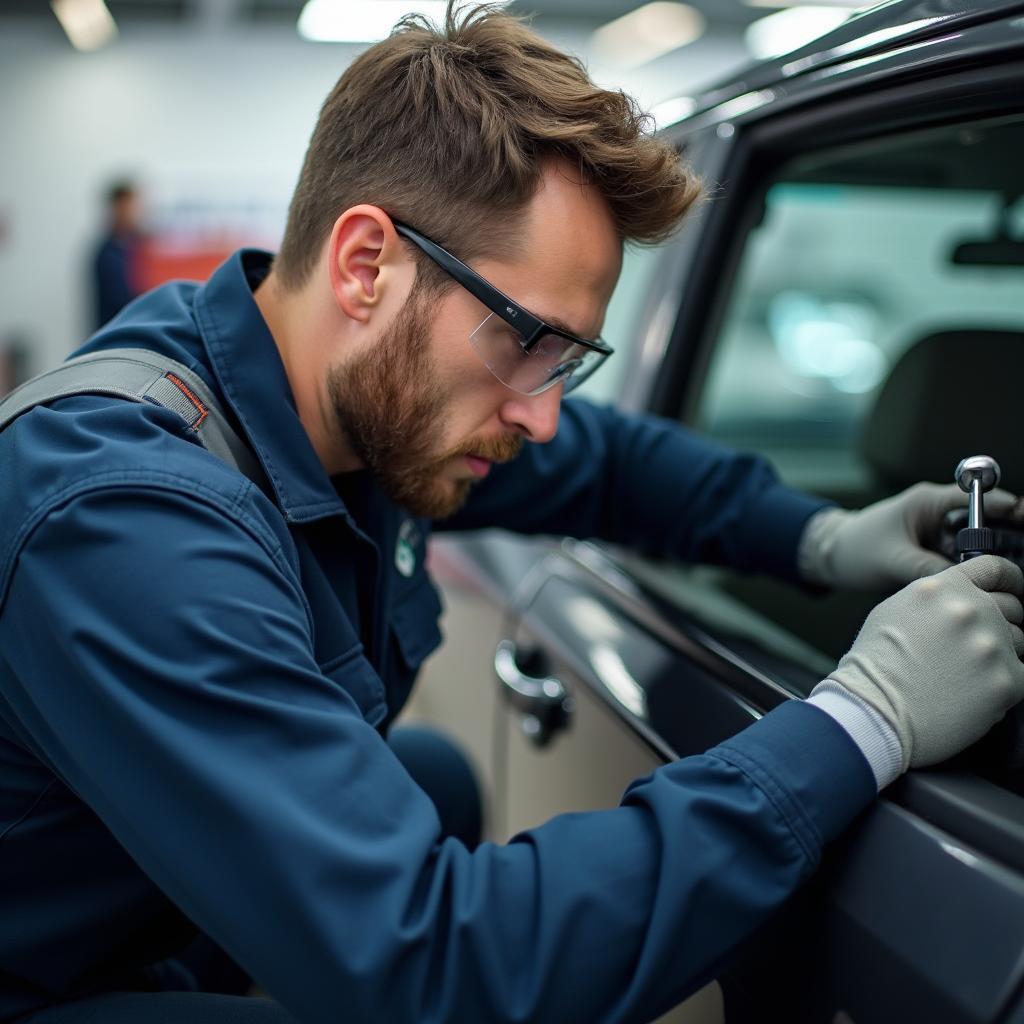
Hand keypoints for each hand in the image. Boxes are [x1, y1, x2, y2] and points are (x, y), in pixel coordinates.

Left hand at [799, 482, 1019, 590]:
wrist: (831, 557)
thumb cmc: (855, 549)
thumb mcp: (893, 560)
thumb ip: (930, 570)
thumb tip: (966, 586)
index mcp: (927, 502)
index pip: (978, 498)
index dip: (1006, 508)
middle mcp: (937, 514)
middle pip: (984, 523)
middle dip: (999, 543)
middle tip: (1012, 566)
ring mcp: (937, 533)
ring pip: (975, 545)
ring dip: (983, 562)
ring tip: (995, 582)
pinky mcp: (934, 551)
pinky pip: (960, 559)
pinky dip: (968, 571)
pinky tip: (975, 589)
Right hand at [813, 556, 1023, 769]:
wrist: (874, 711)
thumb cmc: (875, 666)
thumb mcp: (895, 610)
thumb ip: (936, 599)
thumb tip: (963, 599)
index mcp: (943, 588)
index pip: (995, 568)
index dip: (1010, 580)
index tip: (1014, 590)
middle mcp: (971, 610)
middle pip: (1011, 608)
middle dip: (998, 625)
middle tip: (973, 648)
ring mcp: (991, 645)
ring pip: (1019, 643)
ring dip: (999, 656)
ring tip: (964, 676)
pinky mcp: (1007, 681)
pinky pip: (1021, 676)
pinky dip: (1001, 685)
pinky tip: (971, 693)